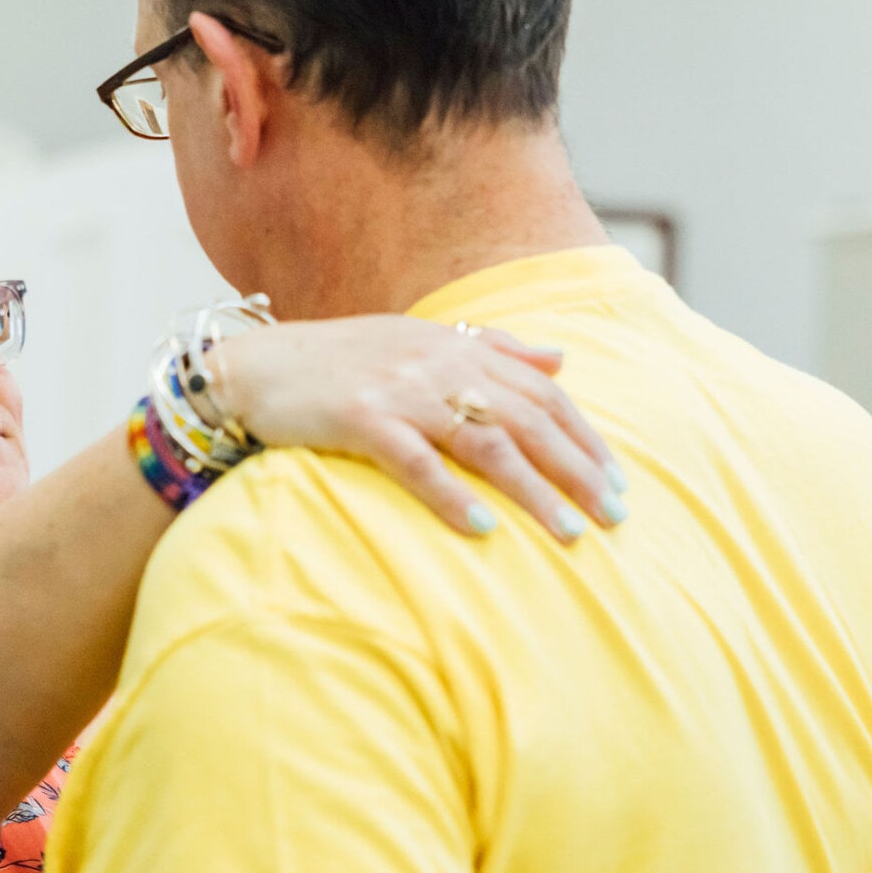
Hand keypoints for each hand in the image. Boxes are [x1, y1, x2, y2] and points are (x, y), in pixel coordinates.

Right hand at [219, 316, 626, 539]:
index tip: (618, 481)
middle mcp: (437, 363)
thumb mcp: (418, 340)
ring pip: (485, 442)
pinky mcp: (360, 420)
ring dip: (533, 491)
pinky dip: (453, 497)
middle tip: (614, 515)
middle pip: (526, 418)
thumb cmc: (338, 362)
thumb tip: (562, 357)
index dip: (584, 436)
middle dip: (576, 469)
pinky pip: (416, 463)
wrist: (254, 368)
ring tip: (567, 532)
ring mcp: (400, 390)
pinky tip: (484, 529)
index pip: (541, 391)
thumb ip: (493, 348)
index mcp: (456, 346)